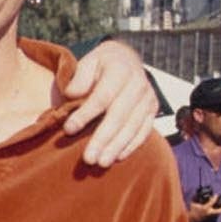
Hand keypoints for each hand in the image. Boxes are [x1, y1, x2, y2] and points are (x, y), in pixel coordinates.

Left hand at [62, 41, 155, 166]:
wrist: (126, 59)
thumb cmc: (99, 65)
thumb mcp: (88, 62)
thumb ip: (79, 77)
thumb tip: (72, 94)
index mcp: (120, 70)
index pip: (102, 97)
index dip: (86, 114)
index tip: (68, 130)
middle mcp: (138, 84)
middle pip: (119, 116)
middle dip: (103, 138)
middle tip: (88, 159)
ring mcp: (148, 98)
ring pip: (132, 126)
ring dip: (116, 146)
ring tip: (101, 163)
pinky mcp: (152, 110)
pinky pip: (144, 130)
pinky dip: (131, 145)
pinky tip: (118, 157)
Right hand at [187, 198, 220, 221]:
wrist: (193, 219)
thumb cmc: (193, 210)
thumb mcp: (193, 203)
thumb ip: (196, 198)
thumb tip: (199, 192)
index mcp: (205, 208)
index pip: (212, 202)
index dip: (215, 198)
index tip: (216, 195)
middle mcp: (209, 212)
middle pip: (219, 211)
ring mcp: (210, 216)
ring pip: (219, 213)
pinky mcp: (211, 218)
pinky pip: (216, 214)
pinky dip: (219, 211)